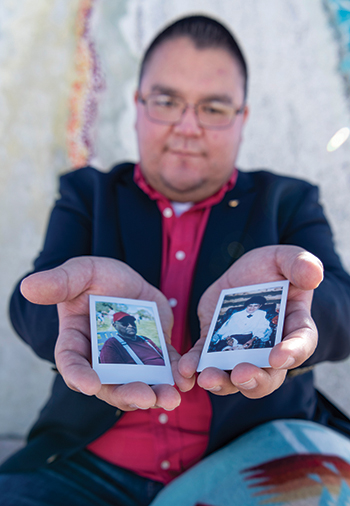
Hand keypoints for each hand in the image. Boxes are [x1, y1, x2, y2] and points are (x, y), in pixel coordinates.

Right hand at [21, 257, 193, 410]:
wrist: (125, 278)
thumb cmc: (95, 276)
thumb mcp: (78, 272)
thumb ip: (59, 282)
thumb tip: (28, 286)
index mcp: (76, 340)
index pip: (71, 363)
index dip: (77, 375)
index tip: (88, 384)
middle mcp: (101, 356)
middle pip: (109, 384)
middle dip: (126, 394)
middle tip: (144, 398)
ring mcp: (129, 357)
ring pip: (139, 382)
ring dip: (155, 393)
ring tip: (171, 399)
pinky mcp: (154, 351)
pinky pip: (165, 368)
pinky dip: (175, 377)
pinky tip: (186, 382)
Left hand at [178, 245, 323, 398]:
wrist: (242, 273)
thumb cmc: (272, 267)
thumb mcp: (286, 258)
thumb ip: (300, 263)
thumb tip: (312, 274)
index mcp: (295, 326)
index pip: (301, 345)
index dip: (292, 353)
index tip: (278, 356)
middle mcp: (270, 348)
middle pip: (268, 376)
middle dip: (255, 380)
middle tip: (240, 375)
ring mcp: (240, 350)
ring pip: (234, 377)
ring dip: (221, 382)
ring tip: (207, 378)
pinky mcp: (214, 344)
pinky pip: (204, 360)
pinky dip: (194, 367)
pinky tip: (184, 369)